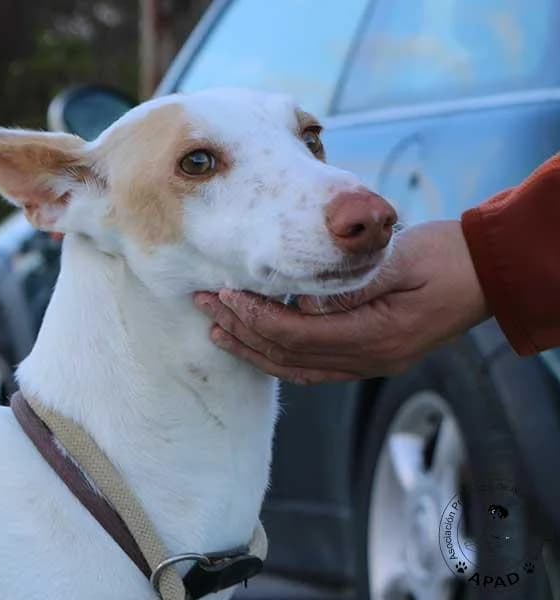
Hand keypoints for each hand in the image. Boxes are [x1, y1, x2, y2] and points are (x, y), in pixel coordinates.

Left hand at [194, 221, 489, 382]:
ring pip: (296, 368)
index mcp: (376, 337)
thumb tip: (302, 301)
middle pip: (288, 356)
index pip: (297, 335)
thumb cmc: (445, 257)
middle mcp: (368, 360)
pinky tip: (256, 344)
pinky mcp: (368, 356)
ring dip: (254, 349)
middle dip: (242, 332)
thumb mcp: (400, 260)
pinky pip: (313, 367)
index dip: (256, 317)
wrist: (485, 273)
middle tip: (206, 306)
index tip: (225, 294)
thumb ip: (350, 285)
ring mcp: (368, 363)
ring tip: (217, 329)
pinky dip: (279, 356)